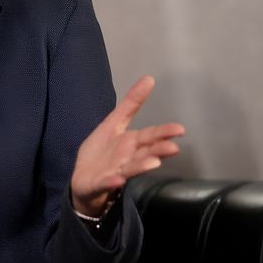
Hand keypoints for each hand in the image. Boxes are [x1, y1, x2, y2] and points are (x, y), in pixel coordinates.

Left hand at [70, 75, 184, 216]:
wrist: (83, 181)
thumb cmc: (102, 152)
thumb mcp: (113, 123)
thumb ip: (130, 104)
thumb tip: (149, 78)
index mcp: (131, 143)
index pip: (150, 135)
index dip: (163, 132)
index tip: (180, 129)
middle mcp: (128, 158)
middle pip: (145, 152)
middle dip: (159, 150)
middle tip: (173, 148)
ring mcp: (116, 172)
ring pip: (131, 168)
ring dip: (142, 166)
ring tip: (154, 163)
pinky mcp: (100, 183)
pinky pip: (107, 182)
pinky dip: (112, 181)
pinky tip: (117, 180)